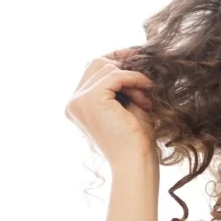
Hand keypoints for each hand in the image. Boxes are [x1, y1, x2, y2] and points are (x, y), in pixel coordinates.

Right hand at [64, 48, 156, 168]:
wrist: (135, 163)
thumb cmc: (136, 141)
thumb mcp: (128, 106)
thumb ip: (123, 85)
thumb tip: (130, 58)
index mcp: (78, 105)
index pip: (93, 71)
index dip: (117, 62)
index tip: (140, 59)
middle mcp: (73, 102)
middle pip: (95, 63)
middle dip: (123, 65)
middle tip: (146, 77)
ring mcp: (78, 100)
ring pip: (104, 66)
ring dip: (131, 77)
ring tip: (146, 96)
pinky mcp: (90, 99)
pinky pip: (114, 75)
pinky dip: (134, 78)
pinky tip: (147, 88)